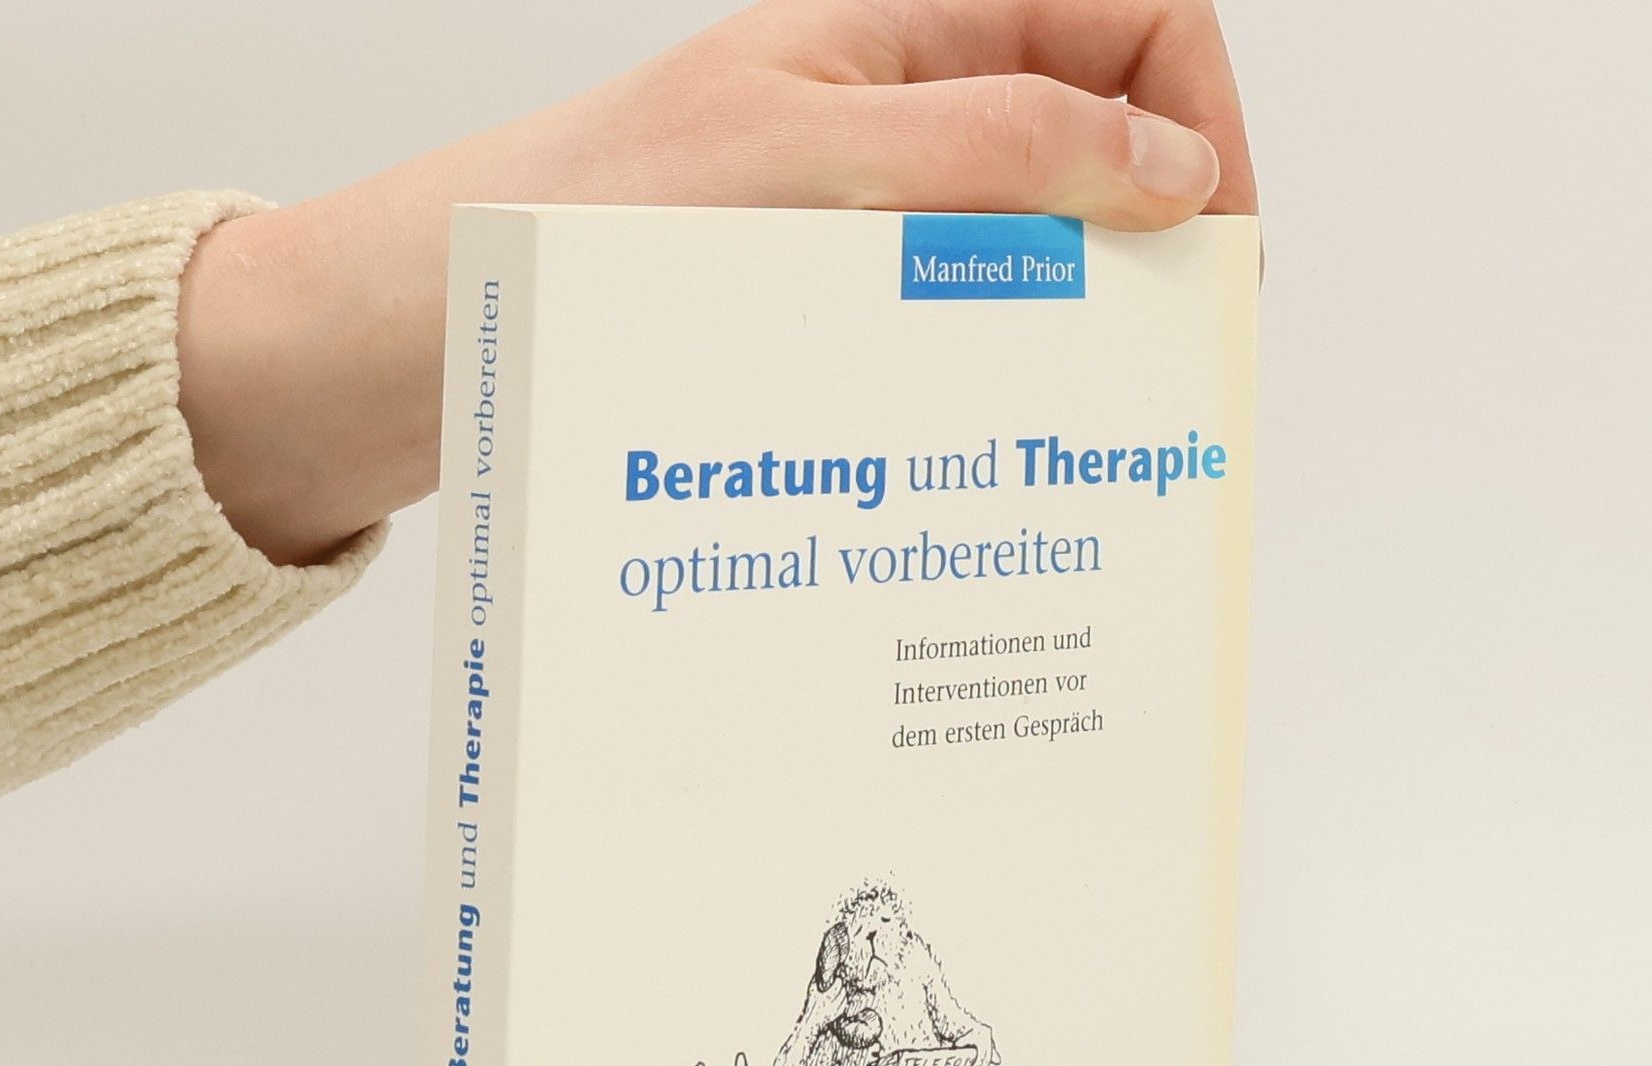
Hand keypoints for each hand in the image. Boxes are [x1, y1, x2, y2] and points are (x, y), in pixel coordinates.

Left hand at [178, 0, 1255, 565]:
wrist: (436, 333)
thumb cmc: (587, 222)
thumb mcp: (806, 159)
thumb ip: (994, 149)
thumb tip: (1168, 167)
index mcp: (906, 28)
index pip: (1130, 13)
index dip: (1199, 110)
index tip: (1216, 237)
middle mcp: (900, 113)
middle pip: (1100, 140)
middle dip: (1154, 236)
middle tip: (1165, 354)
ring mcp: (867, 216)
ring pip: (1032, 249)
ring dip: (1074, 324)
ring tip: (1081, 417)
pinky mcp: (830, 310)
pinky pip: (952, 327)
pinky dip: (992, 377)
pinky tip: (990, 437)